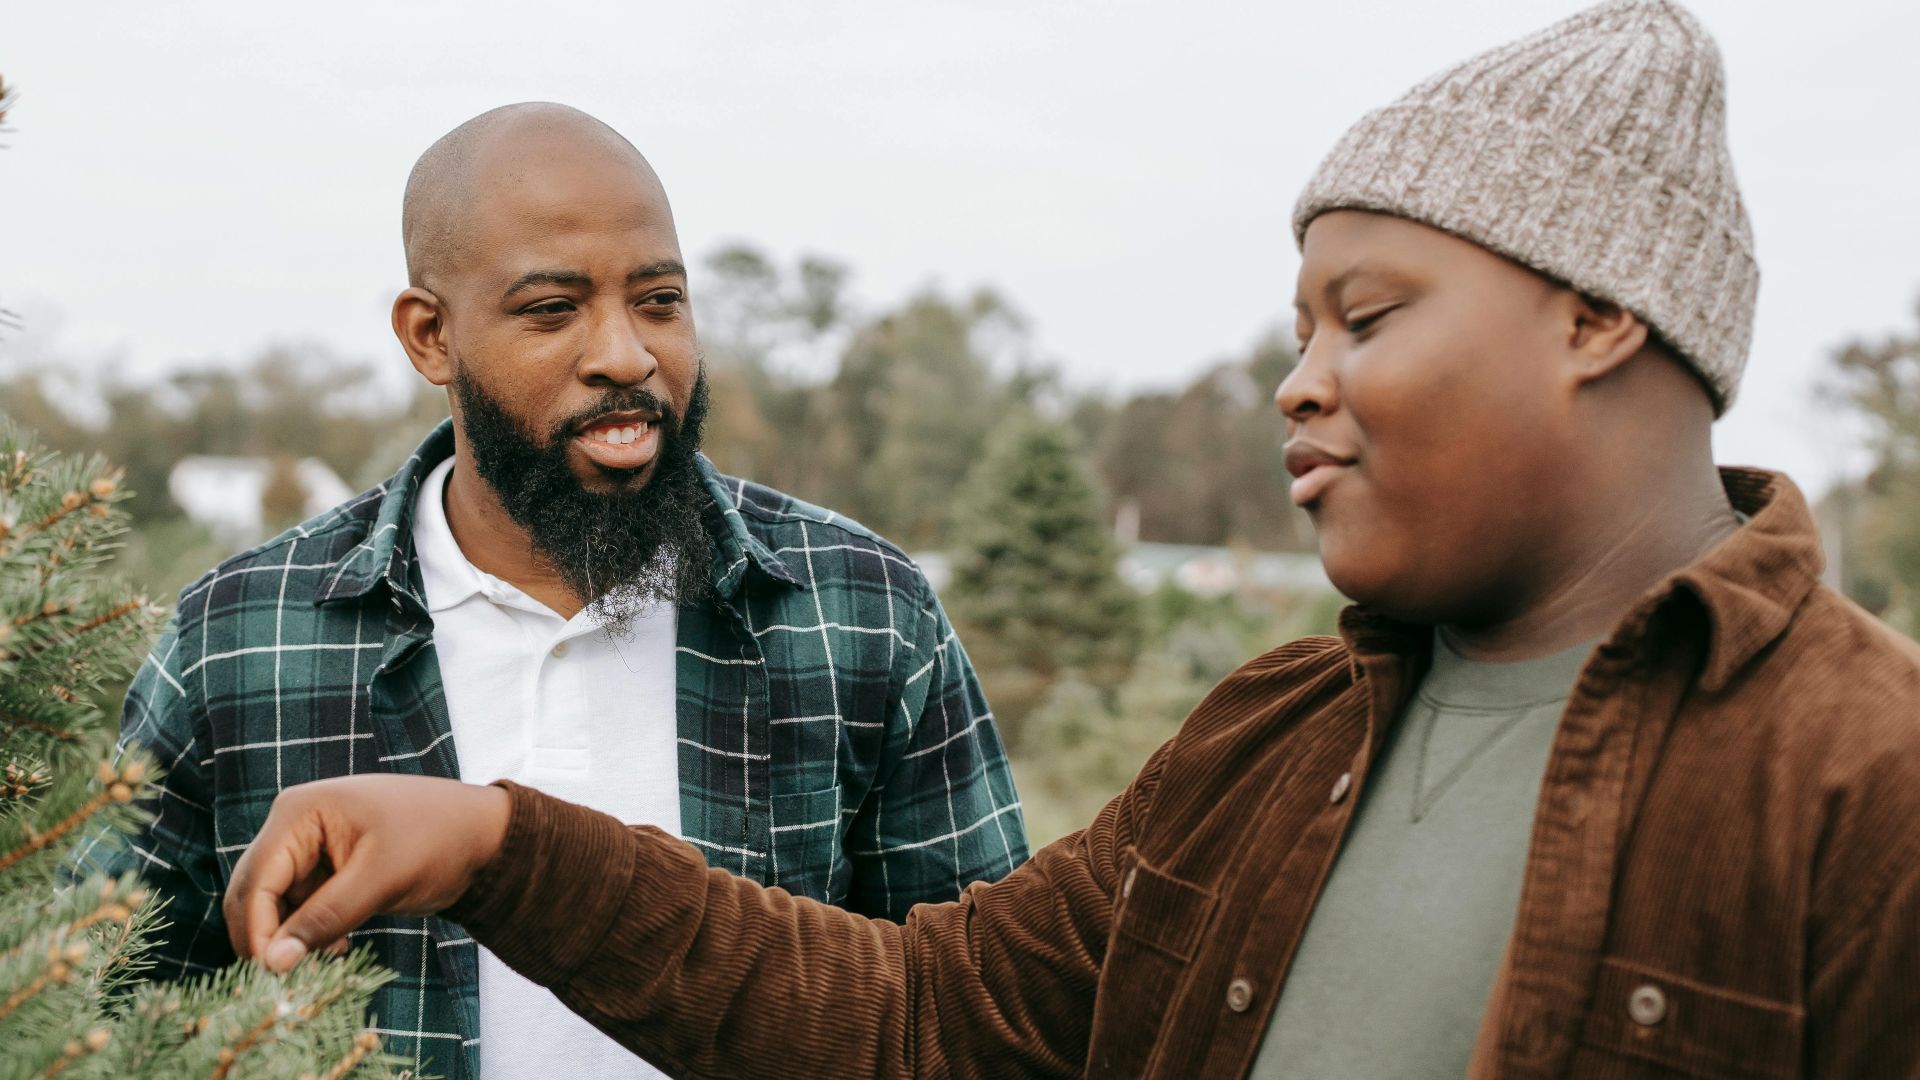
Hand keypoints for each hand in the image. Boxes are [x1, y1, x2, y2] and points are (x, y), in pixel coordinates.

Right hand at [224, 775, 510, 972]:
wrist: (483, 835)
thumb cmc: (438, 840)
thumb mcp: (382, 880)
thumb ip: (325, 918)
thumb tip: (272, 963)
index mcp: (299, 813)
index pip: (256, 880)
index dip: (256, 931)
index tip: (270, 977)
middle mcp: (294, 826)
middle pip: (254, 894)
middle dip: (267, 938)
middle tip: (289, 982)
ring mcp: (308, 848)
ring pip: (273, 906)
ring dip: (290, 938)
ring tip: (327, 957)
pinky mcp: (325, 870)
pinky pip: (298, 908)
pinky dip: (308, 932)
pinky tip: (338, 946)